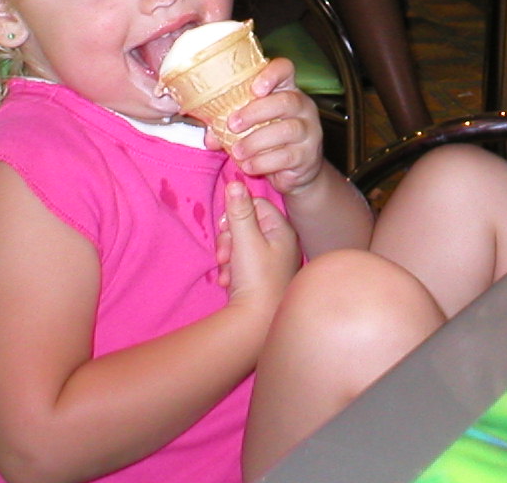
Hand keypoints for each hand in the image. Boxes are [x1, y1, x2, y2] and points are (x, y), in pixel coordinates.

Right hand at [215, 181, 299, 301]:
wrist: (256, 324)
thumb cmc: (255, 279)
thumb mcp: (244, 240)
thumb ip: (239, 211)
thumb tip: (235, 182)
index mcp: (283, 231)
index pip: (258, 205)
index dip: (237, 214)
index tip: (226, 228)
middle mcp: (282, 244)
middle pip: (248, 225)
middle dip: (229, 238)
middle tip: (223, 253)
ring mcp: (273, 262)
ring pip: (241, 244)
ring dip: (228, 255)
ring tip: (225, 270)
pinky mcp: (262, 278)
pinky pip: (242, 263)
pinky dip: (231, 269)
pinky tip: (227, 281)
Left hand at [217, 58, 326, 195]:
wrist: (296, 168)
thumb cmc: (268, 137)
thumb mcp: (250, 125)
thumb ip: (230, 124)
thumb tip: (210, 137)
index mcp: (286, 89)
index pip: (285, 69)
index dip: (271, 74)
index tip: (254, 89)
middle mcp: (302, 105)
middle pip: (286, 101)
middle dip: (255, 113)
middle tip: (232, 125)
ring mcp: (309, 130)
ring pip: (286, 130)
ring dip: (256, 142)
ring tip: (237, 152)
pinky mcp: (308, 154)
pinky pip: (286, 156)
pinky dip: (263, 162)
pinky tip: (249, 166)